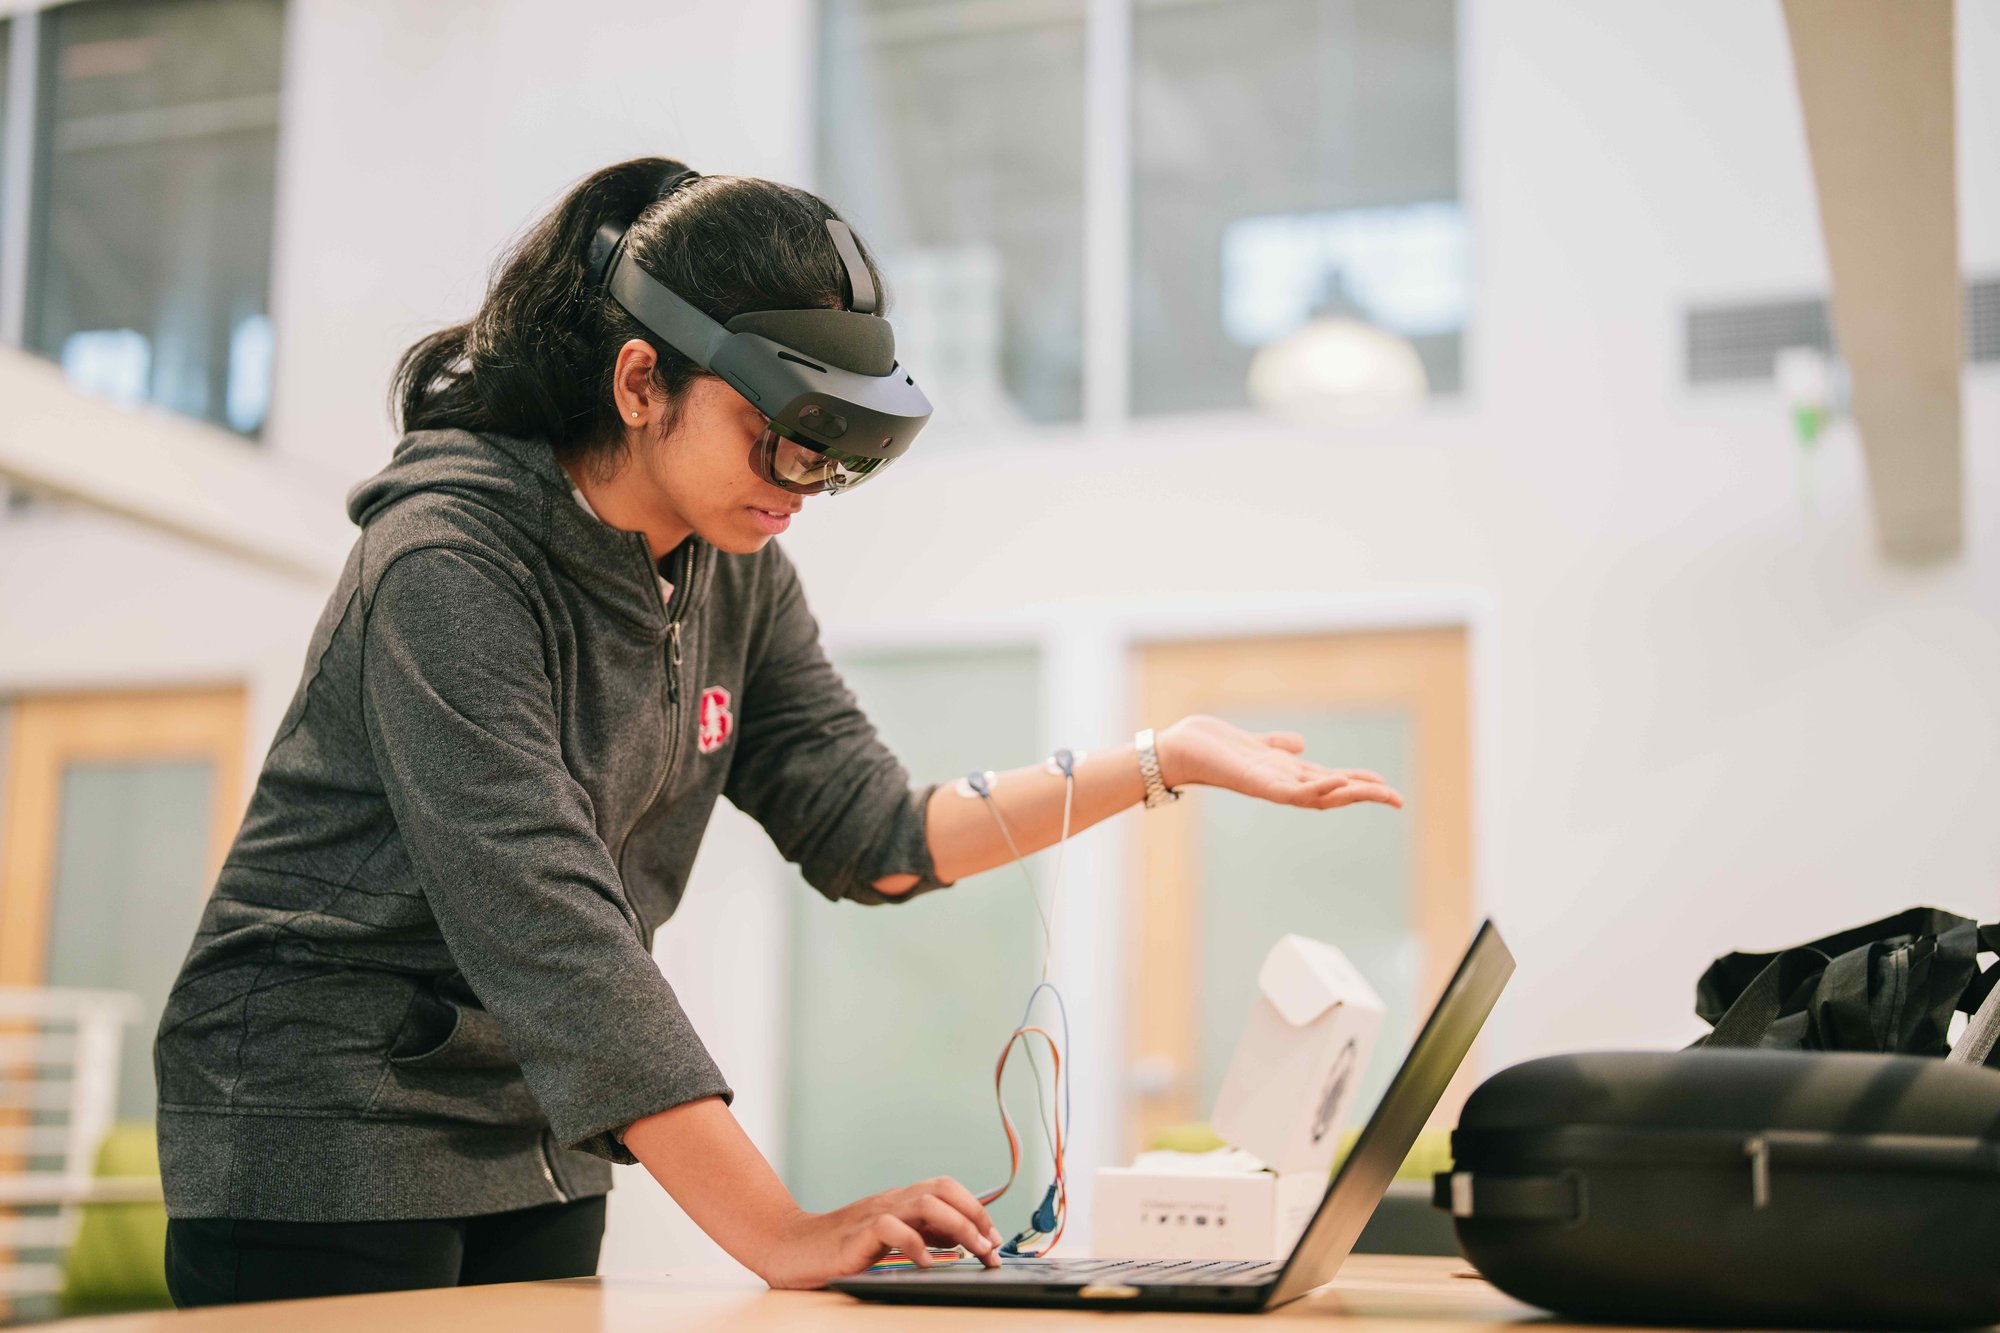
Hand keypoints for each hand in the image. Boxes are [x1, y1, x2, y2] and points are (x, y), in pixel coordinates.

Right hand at [752, 1175, 1004, 1289]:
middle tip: (991, 1248)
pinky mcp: (857, 1234)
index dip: (977, 1209)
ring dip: (958, 1227)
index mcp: (900, 1200)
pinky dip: (916, 1245)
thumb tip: (963, 1240)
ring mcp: (874, 1214)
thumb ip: (921, 1233)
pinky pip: (893, 1230)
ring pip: (926, 1203)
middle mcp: (891, 1200)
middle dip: (976, 1216)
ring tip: (974, 1253)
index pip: (947, 1188)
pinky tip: (927, 1265)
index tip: (995, 1239)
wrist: (789, 1247)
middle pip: (943, 1189)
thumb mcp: (888, 1238)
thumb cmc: (839, 1247)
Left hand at [1155, 714, 1404, 809]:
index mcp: (1286, 775)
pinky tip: (1338, 780)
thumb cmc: (1211, 747)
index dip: (1360, 785)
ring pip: (1321, 796)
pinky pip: (1292, 792)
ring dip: (1351, 794)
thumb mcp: (1255, 744)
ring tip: (1381, 792)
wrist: (1178, 750)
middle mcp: (1282, 784)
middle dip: (1366, 795)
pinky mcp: (1256, 784)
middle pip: (1334, 793)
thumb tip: (1301, 743)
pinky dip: (1316, 788)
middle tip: (1399, 799)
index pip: (1332, 782)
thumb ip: (1277, 746)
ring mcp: (1271, 787)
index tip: (1389, 788)